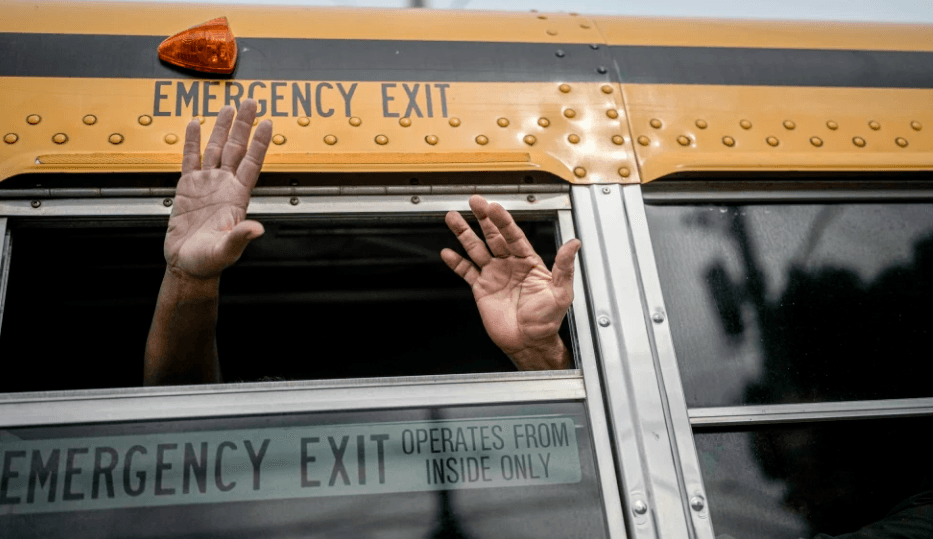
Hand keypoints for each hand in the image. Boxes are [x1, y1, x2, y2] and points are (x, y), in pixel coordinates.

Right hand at [164, 99, 271, 278]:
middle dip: (243, 125)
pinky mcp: (187, 187)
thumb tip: (257, 229)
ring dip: (222, 128)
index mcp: (237, 197)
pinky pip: (190, 159)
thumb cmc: (209, 261)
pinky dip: (191, 141)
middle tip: (251, 101)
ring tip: (228, 107)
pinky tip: (194, 124)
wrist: (187, 266)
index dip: (259, 143)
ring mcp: (206, 184)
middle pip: (237, 149)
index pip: (252, 163)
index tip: (268, 122)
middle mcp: (224, 186)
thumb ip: (240, 237)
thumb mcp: (227, 250)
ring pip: (216, 149)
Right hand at [442, 195, 580, 369]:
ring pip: (476, 249)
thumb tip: (574, 244)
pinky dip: (456, 262)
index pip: (514, 235)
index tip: (494, 207)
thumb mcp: (561, 292)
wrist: (529, 342)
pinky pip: (466, 271)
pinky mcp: (481, 289)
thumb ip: (564, 266)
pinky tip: (448, 252)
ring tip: (452, 218)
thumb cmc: (547, 320)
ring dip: (464, 233)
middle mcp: (510, 264)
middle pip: (493, 236)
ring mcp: (494, 275)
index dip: (504, 221)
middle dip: (483, 218)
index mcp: (528, 261)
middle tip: (474, 201)